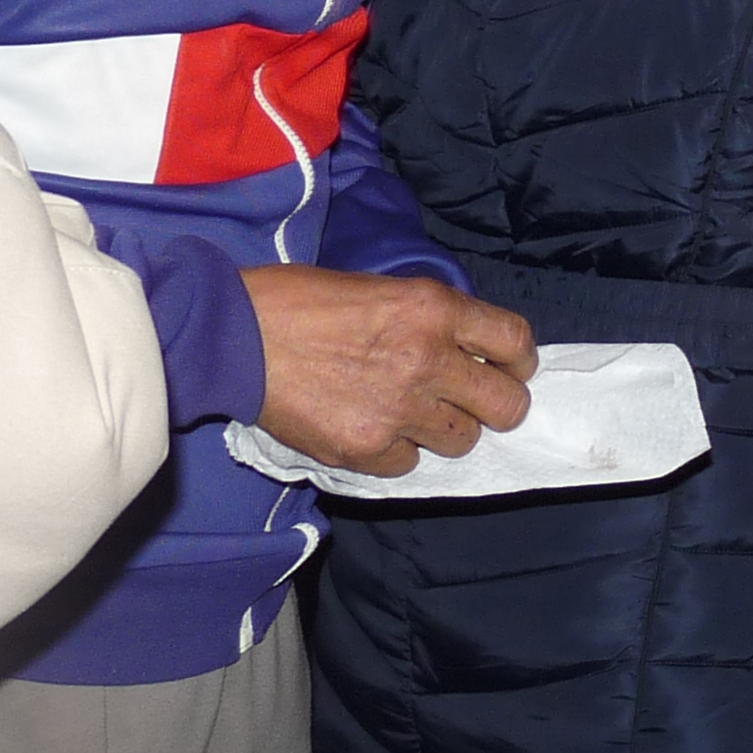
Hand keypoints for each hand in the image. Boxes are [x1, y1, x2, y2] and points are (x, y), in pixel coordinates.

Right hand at [245, 265, 536, 477]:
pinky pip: (407, 464)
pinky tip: (369, 428)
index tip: (508, 369)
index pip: (515, 342)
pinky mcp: (365, 447)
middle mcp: (427, 359)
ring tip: (410, 414)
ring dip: (443, 430)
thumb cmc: (302, 301)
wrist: (234, 334)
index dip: (518, 361)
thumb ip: (432, 319)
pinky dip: (394, 452)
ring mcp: (398, 408)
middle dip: (497, 406)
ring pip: (461, 440)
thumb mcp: (383, 288)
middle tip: (473, 403)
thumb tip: (467, 348)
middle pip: (508, 405)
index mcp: (435, 309)